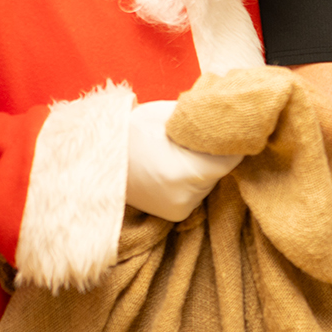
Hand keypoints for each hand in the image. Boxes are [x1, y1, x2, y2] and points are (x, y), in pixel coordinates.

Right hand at [126, 99, 241, 221]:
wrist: (98, 158)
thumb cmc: (135, 130)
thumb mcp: (171, 116)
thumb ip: (203, 120)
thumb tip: (231, 116)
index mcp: (189, 172)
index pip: (232, 158)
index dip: (233, 142)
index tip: (233, 130)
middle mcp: (187, 197)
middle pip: (221, 171)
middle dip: (216, 154)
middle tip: (201, 138)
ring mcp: (181, 209)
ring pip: (210, 182)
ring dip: (205, 169)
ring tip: (183, 154)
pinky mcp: (175, 215)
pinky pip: (197, 193)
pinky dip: (193, 182)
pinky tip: (176, 169)